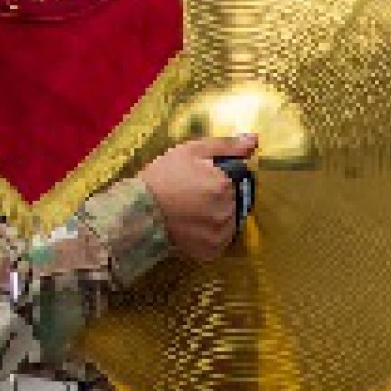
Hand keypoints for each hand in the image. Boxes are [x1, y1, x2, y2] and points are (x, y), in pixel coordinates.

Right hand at [140, 134, 257, 261]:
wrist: (137, 210)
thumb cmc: (162, 176)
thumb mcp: (190, 152)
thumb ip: (225, 146)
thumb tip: (254, 140)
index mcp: (224, 185)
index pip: (238, 179)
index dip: (220, 178)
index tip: (200, 179)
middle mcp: (228, 211)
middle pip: (236, 201)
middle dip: (220, 197)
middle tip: (194, 195)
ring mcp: (221, 233)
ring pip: (230, 221)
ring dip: (218, 216)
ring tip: (192, 211)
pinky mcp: (212, 251)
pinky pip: (221, 241)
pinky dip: (211, 234)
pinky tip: (193, 226)